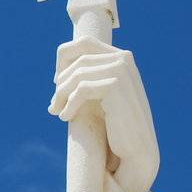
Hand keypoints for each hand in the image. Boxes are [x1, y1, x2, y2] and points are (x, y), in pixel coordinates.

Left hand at [48, 37, 158, 191]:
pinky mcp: (116, 85)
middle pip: (77, 59)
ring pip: (76, 75)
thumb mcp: (101, 95)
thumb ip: (88, 78)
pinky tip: (64, 118)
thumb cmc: (116, 124)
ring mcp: (122, 70)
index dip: (64, 59)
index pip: (84, 43)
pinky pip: (80, 89)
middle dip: (60, 81)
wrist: (137, 148)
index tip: (56, 83)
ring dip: (61, 95)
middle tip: (53, 104)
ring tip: (56, 112)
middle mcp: (124, 58)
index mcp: (121, 57)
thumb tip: (57, 73)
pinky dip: (68, 104)